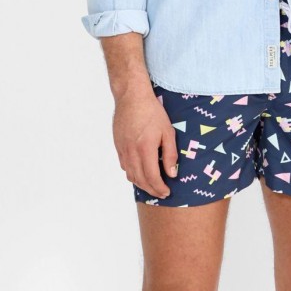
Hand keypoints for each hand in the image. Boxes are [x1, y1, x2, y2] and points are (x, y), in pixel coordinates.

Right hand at [113, 82, 178, 197]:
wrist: (131, 97)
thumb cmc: (153, 112)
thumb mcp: (168, 132)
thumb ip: (170, 154)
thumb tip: (171, 173)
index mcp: (145, 149)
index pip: (152, 177)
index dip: (159, 188)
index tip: (167, 192)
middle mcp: (132, 152)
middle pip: (140, 180)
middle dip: (152, 190)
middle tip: (161, 193)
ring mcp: (123, 149)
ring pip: (130, 175)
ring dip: (141, 184)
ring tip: (152, 186)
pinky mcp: (118, 146)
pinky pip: (124, 166)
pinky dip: (133, 174)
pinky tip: (141, 173)